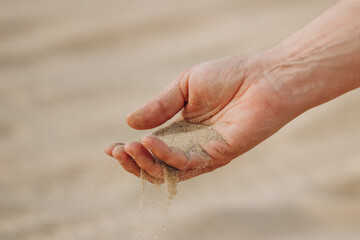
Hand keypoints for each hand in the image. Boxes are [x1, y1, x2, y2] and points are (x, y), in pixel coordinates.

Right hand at [105, 54, 291, 181]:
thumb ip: (159, 105)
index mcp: (181, 129)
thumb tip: (128, 122)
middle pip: (155, 166)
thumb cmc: (229, 76)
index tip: (110, 147)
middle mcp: (190, 145)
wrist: (264, 77)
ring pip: (167, 171)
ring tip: (127, 148)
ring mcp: (203, 153)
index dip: (129, 151)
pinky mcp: (217, 156)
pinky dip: (165, 156)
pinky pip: (186, 164)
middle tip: (116, 151)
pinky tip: (149, 141)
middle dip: (132, 162)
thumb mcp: (185, 86)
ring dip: (144, 163)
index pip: (150, 148)